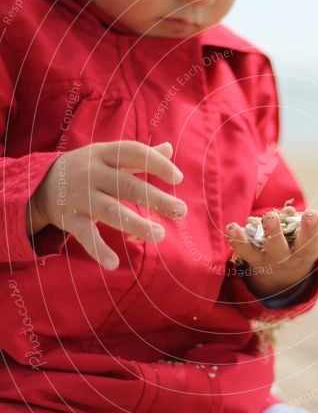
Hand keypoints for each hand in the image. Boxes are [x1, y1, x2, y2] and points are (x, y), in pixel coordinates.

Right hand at [26, 140, 185, 269]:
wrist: (41, 183)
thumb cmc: (87, 168)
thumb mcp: (108, 156)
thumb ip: (137, 156)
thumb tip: (169, 148)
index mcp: (105, 154)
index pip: (133, 153)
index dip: (155, 163)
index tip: (178, 178)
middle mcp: (93, 174)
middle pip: (127, 185)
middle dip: (155, 198)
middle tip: (181, 211)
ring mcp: (81, 197)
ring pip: (110, 211)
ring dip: (136, 224)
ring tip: (159, 235)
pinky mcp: (71, 219)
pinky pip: (86, 236)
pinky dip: (98, 250)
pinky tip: (114, 263)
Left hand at [226, 196, 317, 298]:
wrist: (279, 277)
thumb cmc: (307, 243)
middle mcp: (299, 254)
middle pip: (306, 246)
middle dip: (309, 231)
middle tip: (311, 214)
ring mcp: (276, 259)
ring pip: (274, 250)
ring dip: (272, 234)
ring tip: (270, 217)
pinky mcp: (253, 259)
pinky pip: (245, 251)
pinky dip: (238, 241)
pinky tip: (232, 226)